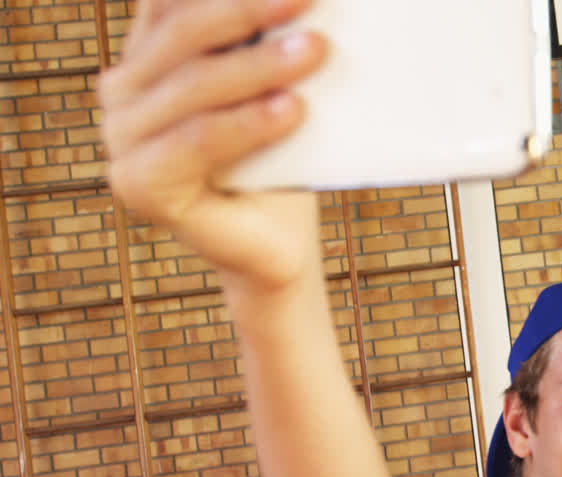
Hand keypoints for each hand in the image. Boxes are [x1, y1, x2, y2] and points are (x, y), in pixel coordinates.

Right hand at [99, 0, 327, 292]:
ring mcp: (123, 138)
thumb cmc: (281, 158)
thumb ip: (269, 39)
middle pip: (183, 34)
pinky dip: (247, 122)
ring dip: (259, 65)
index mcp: (149, 54)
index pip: (171, 0)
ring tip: (315, 52)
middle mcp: (124, 89)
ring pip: (194, 85)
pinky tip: (291, 109)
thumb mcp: (276, 86)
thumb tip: (303, 3)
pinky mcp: (138, 184)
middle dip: (248, 10)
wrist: (277, 243)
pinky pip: (196, 140)